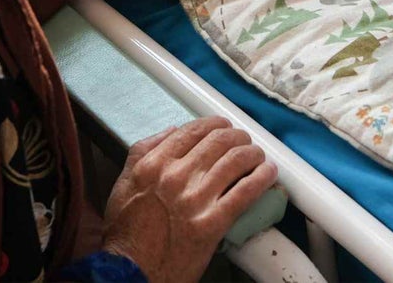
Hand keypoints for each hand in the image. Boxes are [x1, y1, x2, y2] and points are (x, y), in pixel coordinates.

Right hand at [100, 117, 277, 282]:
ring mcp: (195, 200)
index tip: (224, 127)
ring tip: (258, 156)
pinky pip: (245, 192)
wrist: (131, 272)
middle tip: (244, 141)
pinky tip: (268, 173)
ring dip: (253, 153)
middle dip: (238, 137)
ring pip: (236, 160)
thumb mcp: (124, 182)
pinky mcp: (212, 224)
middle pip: (219, 141)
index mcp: (154, 164)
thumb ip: (143, 151)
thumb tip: (172, 132)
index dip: (215, 124)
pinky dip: (262, 178)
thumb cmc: (126, 231)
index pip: (193, 130)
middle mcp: (175, 177)